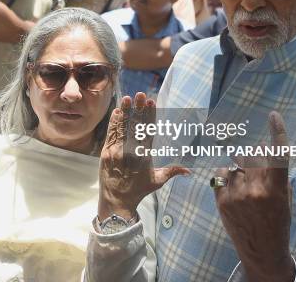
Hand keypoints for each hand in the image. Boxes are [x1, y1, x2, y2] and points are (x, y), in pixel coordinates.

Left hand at [98, 93, 188, 220]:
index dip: (149, 115)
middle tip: (140, 94)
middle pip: (135, 126)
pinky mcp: (106, 153)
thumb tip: (189, 170)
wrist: (117, 201)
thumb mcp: (157, 181)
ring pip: (122, 127)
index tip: (151, 102)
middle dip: (138, 109)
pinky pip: (111, 134)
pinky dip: (114, 123)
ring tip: (127, 98)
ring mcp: (117, 151)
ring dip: (125, 111)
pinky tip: (117, 111)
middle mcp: (130, 152)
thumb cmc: (138, 190)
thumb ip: (172, 172)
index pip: (148, 130)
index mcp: (144, 156)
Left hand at [214, 111, 294, 281]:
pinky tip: (233, 192)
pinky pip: (221, 176)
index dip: (276, 133)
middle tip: (257, 173)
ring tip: (246, 193)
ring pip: (235, 167)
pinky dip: (226, 179)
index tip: (273, 116)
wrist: (262, 252)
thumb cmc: (277, 223)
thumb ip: (276, 176)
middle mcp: (256, 190)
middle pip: (253, 158)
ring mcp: (236, 195)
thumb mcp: (285, 200)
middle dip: (255, 159)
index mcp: (276, 190)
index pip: (278, 156)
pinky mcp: (221, 200)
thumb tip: (265, 151)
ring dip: (240, 172)